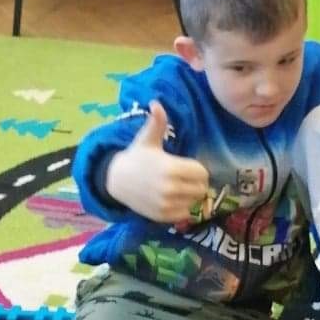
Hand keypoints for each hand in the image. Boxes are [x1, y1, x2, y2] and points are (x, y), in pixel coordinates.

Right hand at [105, 102, 210, 223]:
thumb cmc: (136, 157)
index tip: (189, 167)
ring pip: (194, 202)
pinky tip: (172, 199)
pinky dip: (182, 208)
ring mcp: (166, 204)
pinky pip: (185, 214)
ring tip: (178, 189)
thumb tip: (156, 103)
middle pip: (201, 189)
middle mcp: (170, 188)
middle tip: (186, 179)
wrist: (117, 180)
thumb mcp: (147, 139)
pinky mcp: (162, 216)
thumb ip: (156, 122)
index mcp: (170, 168)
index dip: (198, 170)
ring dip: (190, 196)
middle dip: (197, 183)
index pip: (202, 173)